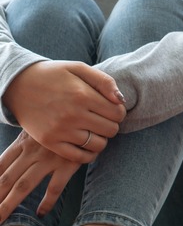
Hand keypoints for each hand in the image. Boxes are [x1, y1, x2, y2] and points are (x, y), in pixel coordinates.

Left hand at [0, 131, 80, 222]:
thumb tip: (9, 160)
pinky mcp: (68, 163)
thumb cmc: (62, 122)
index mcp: (22, 143)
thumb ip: (25, 142)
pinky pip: (55, 186)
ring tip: (0, 219)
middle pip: (6, 179)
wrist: (85, 113)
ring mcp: (49, 158)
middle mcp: (32, 152)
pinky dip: (48, 201)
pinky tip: (41, 213)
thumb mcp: (39, 128)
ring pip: (23, 185)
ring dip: (9, 204)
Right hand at [2, 60, 125, 162]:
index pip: (118, 113)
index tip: (112, 108)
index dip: (119, 111)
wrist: (18, 84)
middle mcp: (73, 115)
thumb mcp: (78, 68)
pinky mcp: (50, 142)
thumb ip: (104, 81)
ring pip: (98, 145)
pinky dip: (88, 154)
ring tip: (94, 129)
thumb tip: (121, 100)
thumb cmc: (53, 75)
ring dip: (101, 138)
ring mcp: (60, 131)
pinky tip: (87, 143)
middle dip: (111, 124)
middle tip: (102, 118)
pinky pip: (79, 157)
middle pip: (111, 130)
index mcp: (83, 95)